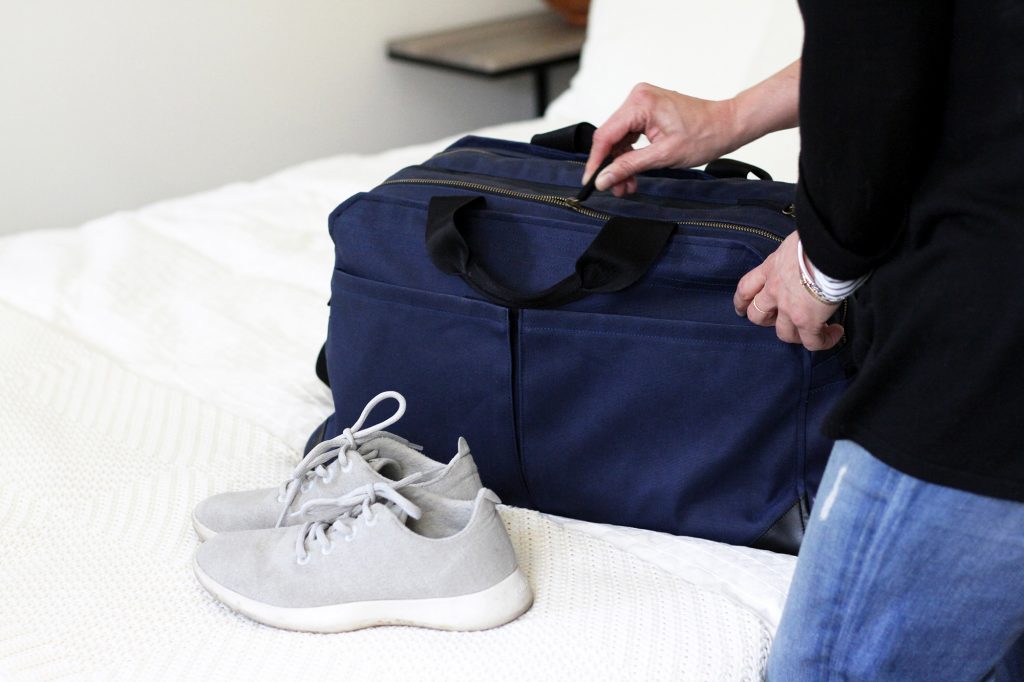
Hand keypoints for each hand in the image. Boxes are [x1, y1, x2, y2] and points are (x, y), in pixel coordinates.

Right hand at [582, 83, 739, 196]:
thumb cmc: (704, 134)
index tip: (590, 181)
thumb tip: (603, 178)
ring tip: (628, 185)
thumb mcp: (663, 156)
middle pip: (611, 137)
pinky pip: (629, 135)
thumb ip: (629, 167)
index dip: (596, 162)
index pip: (606, 135)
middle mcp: (637, 97)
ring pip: (619, 139)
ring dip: (621, 163)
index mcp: (640, 103)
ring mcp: (642, 102)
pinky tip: (634, 171)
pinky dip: (630, 155)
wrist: (727, 125)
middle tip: (616, 189)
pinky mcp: (647, 110)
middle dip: (612, 166)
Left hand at [733, 233, 844, 350]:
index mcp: (770, 269)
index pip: (746, 288)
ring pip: (783, 333)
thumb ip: (792, 256)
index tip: (741, 309)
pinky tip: (835, 332)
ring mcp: (788, 308)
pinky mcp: (807, 321)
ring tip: (812, 331)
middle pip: (757, 316)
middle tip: (781, 320)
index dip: (742, 301)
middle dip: (766, 321)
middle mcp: (774, 290)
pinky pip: (812, 341)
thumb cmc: (817, 238)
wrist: (829, 247)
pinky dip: (823, 341)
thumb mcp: (794, 243)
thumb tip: (805, 256)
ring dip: (796, 334)